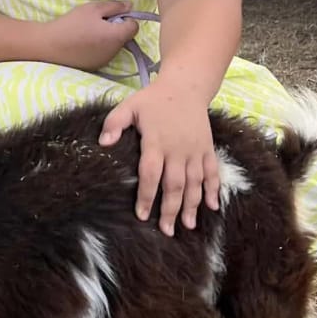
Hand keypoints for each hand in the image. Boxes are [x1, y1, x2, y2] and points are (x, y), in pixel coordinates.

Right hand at [44, 0, 138, 71]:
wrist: (50, 45)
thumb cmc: (72, 24)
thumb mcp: (93, 8)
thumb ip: (115, 6)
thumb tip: (130, 6)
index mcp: (117, 36)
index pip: (134, 27)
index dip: (126, 19)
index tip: (112, 15)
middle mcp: (115, 52)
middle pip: (125, 37)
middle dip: (116, 29)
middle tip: (98, 22)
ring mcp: (105, 61)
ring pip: (114, 47)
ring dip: (108, 38)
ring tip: (89, 32)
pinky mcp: (95, 67)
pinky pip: (104, 54)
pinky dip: (99, 48)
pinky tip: (84, 43)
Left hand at [100, 85, 219, 236]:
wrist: (185, 86)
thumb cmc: (153, 100)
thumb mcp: (129, 106)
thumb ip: (114, 123)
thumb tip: (102, 143)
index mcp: (156, 142)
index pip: (151, 174)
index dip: (146, 196)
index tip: (142, 216)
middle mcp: (177, 149)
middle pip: (174, 184)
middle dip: (170, 209)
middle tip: (166, 231)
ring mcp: (195, 150)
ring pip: (194, 182)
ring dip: (192, 205)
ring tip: (187, 226)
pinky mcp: (207, 148)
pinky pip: (212, 172)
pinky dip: (214, 189)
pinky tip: (213, 207)